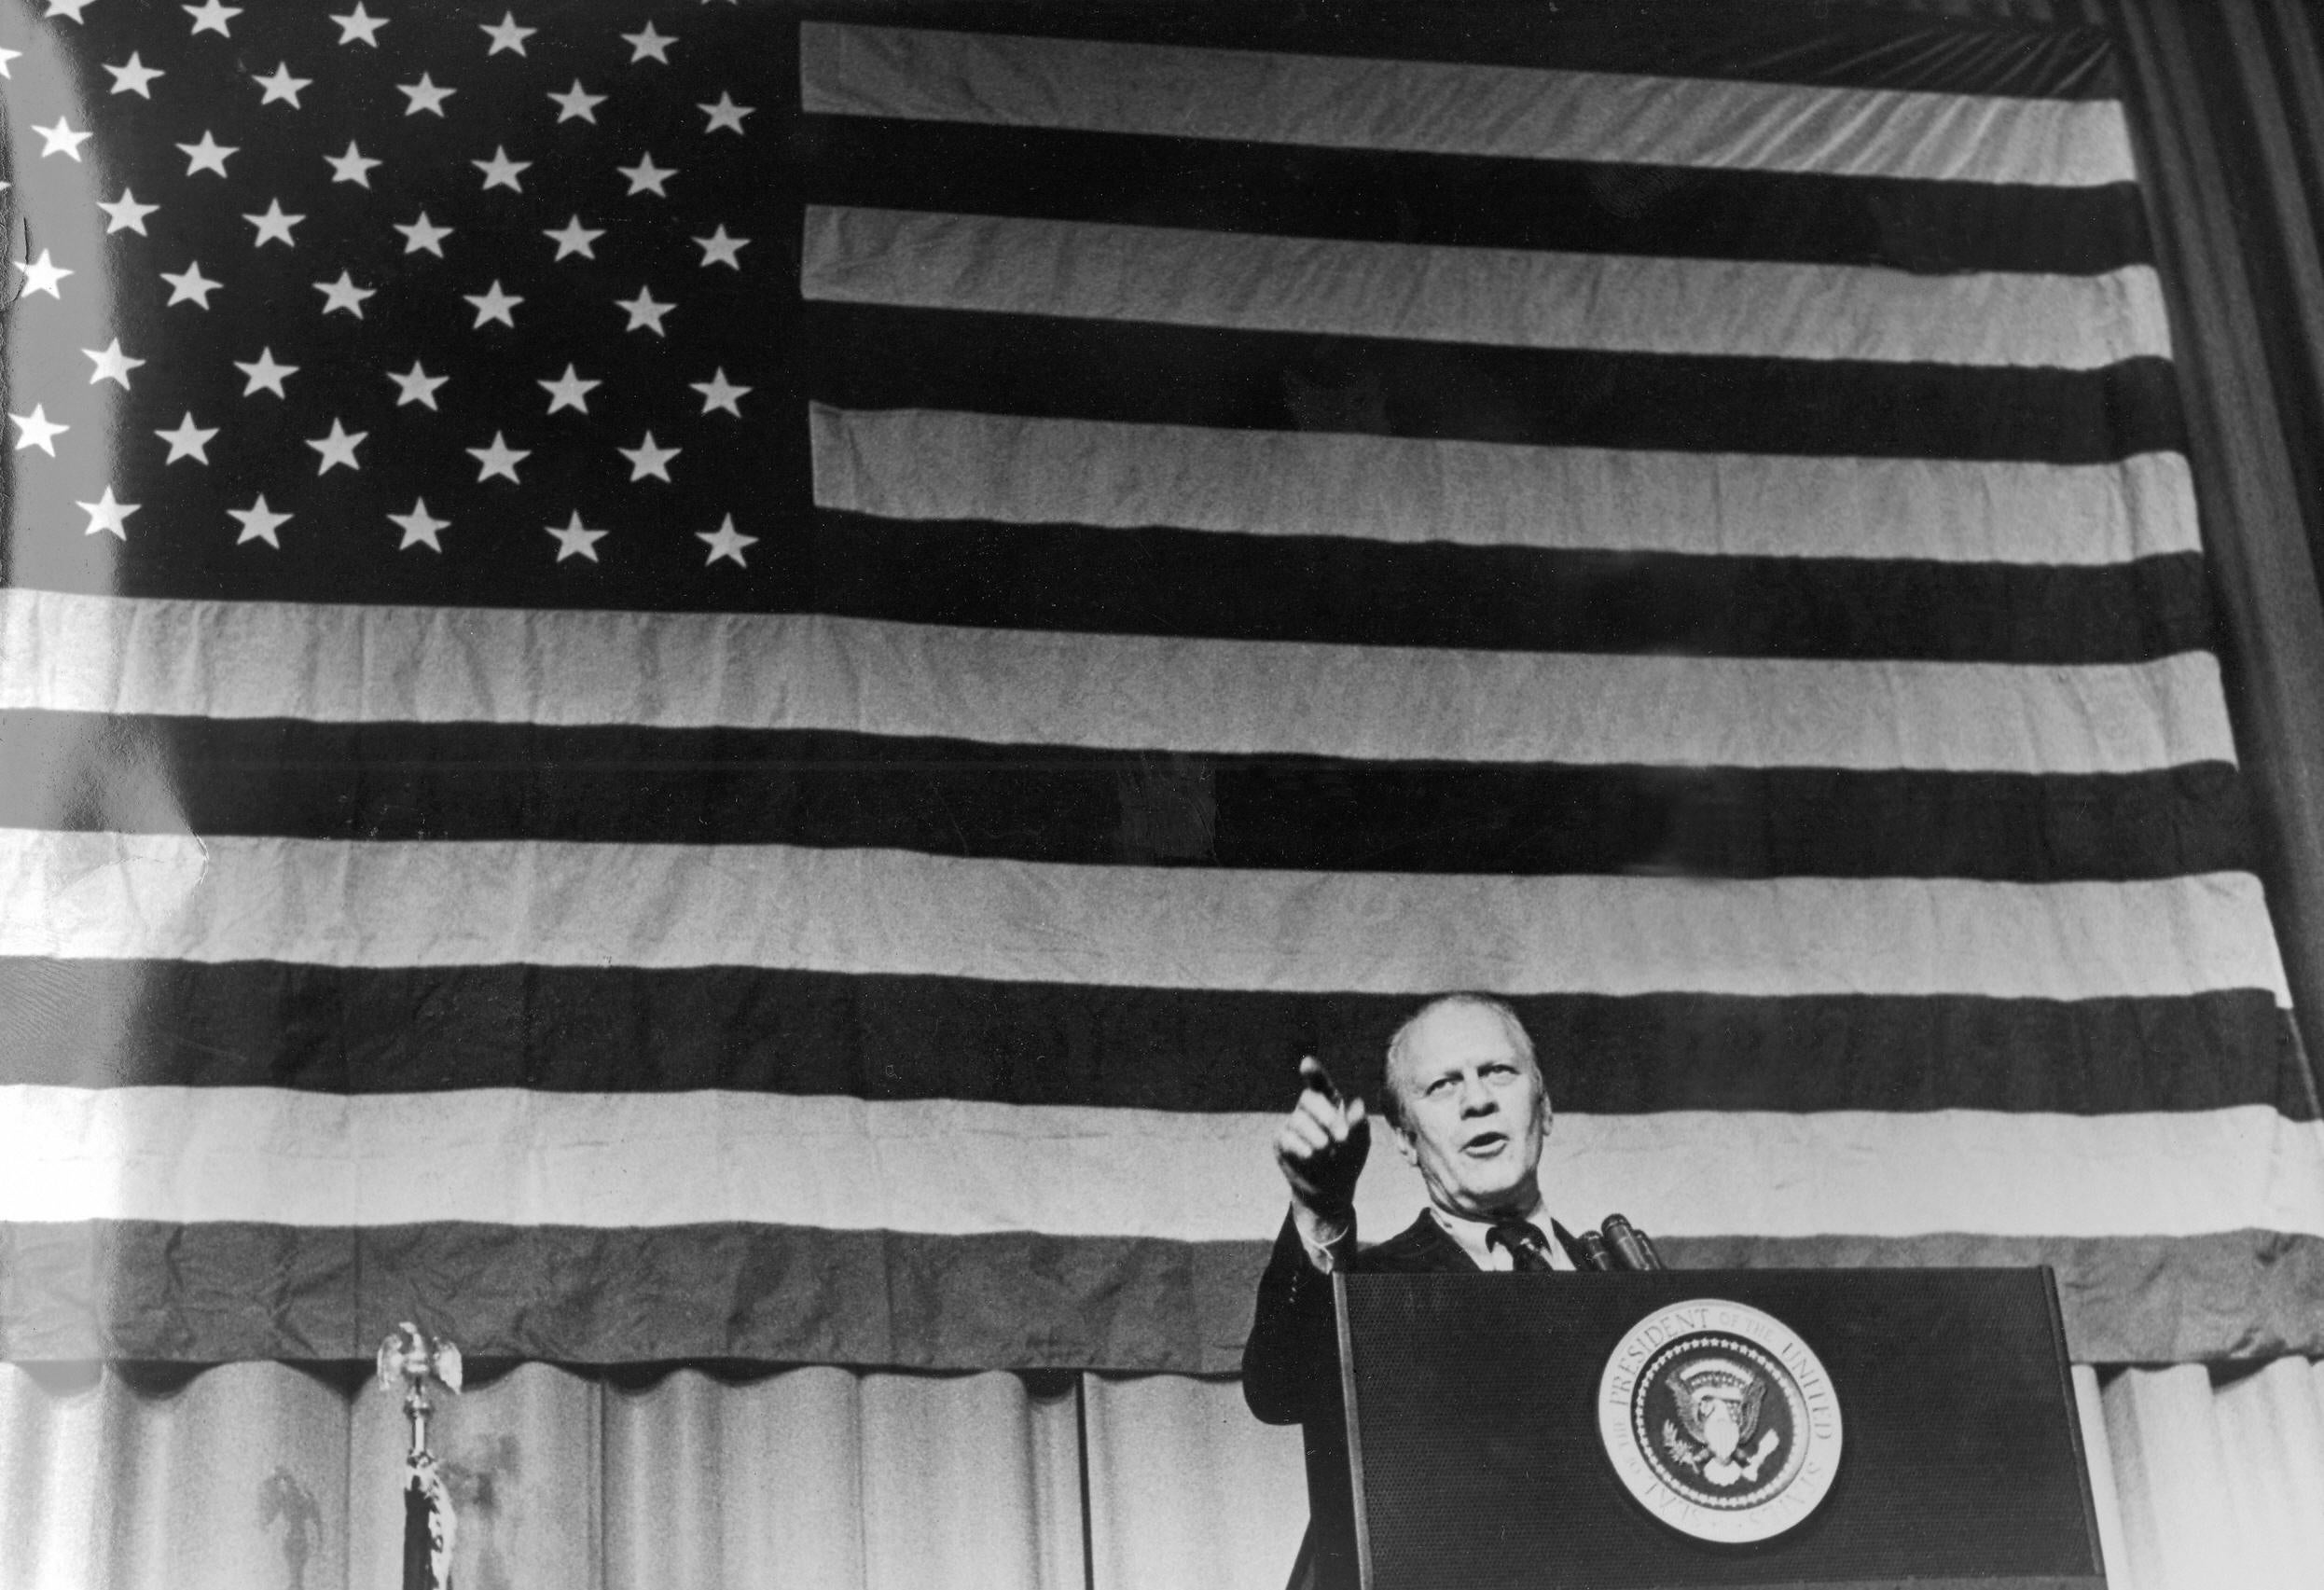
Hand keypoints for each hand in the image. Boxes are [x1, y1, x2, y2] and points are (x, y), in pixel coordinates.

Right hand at [1274, 1056, 1368, 1220]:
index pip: (1319, 1084)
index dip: (1313, 1073)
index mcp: (1329, 1103)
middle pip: (1309, 1098)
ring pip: (1298, 1119)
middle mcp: (1309, 1110)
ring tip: (1326, 1148)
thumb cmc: (1347, 1160)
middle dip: (1326, 1115)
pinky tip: (1310, 1154)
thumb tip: (1358, 1104)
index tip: (1306, 1064)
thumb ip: (1360, 1125)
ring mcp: (1293, 1125)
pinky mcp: (1282, 1143)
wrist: (1330, 1191)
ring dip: (1315, 1133)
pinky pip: (1287, 1138)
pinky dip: (1299, 1145)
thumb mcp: (1360, 1144)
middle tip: (1342, 1136)